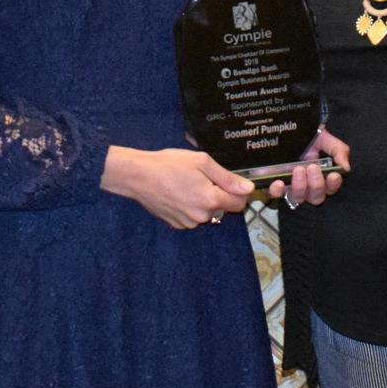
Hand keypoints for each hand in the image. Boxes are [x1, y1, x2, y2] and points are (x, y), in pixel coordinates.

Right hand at [103, 146, 253, 230]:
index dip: (238, 192)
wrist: (138, 176)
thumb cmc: (169, 164)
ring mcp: (188, 223)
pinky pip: (192, 217)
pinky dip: (190, 207)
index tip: (228, 181)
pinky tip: (178, 193)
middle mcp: (201, 216)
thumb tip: (248, 189)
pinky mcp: (176, 225)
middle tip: (202, 178)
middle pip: (223, 208)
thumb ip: (227, 177)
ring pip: (207, 213)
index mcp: (211, 200)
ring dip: (204, 202)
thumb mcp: (201, 162)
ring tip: (187, 184)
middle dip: (218, 195)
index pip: (239, 203)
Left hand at [267, 126, 349, 208]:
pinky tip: (278, 183)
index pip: (331, 188)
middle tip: (312, 167)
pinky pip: (276, 195)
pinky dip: (277, 191)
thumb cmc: (307, 135)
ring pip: (298, 198)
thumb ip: (338, 150)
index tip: (333, 175)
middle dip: (316, 184)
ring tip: (298, 169)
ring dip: (300, 186)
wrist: (284, 126)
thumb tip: (345, 168)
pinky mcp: (274, 184)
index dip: (333, 185)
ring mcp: (290, 186)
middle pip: (316, 197)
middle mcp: (307, 185)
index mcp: (322, 176)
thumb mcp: (325, 138)